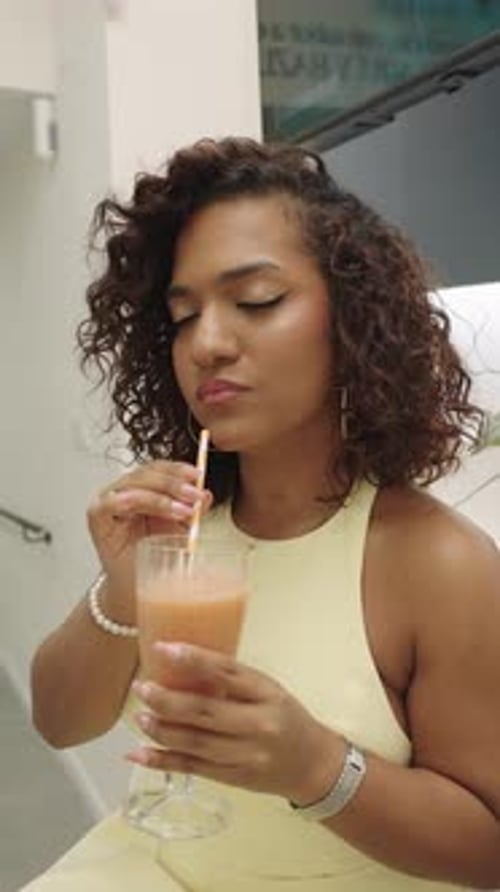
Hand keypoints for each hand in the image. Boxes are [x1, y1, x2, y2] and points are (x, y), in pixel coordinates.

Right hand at [87, 460, 211, 603]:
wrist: (135, 586)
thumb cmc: (153, 556)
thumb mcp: (179, 527)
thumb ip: (192, 508)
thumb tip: (206, 494)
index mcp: (139, 487)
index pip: (158, 468)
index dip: (178, 469)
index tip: (198, 476)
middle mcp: (121, 489)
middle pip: (147, 473)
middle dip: (174, 482)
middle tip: (195, 494)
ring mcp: (107, 500)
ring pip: (136, 484)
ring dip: (164, 494)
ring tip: (186, 510)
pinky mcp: (97, 515)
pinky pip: (118, 501)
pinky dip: (146, 502)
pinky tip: (168, 512)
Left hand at [127, 643, 344, 804]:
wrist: (313, 764)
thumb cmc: (286, 718)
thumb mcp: (268, 690)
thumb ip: (233, 681)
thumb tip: (182, 664)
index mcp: (267, 693)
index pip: (227, 672)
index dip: (193, 659)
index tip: (163, 648)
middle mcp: (258, 724)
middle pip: (205, 711)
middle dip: (167, 699)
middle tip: (142, 687)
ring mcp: (246, 755)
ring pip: (194, 742)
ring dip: (161, 729)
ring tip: (139, 715)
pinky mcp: (234, 779)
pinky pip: (192, 768)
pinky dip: (162, 761)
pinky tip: (138, 754)